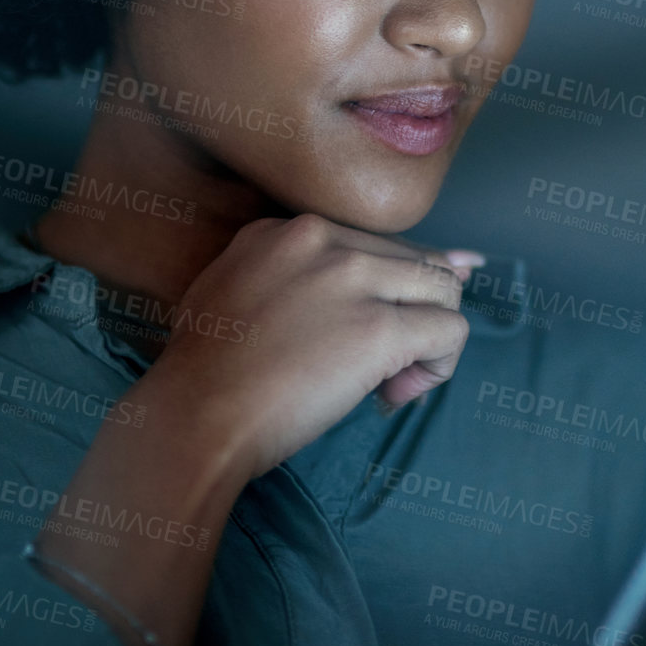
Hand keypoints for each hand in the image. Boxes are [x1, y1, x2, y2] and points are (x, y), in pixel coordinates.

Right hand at [149, 213, 478, 481]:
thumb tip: (397, 270)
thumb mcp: (238, 290)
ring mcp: (354, 279)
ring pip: (445, 289)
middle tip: (381, 368)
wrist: (195, 415)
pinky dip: (440, 366)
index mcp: (289, 230)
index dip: (389, 294)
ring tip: (390, 382)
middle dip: (414, 316)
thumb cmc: (212, 373)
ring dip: (431, 341)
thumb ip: (301, 277)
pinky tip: (396, 393)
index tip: (371, 331)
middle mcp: (325, 240)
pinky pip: (450, 331)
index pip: (379, 245)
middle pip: (418, 263)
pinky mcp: (378, 327)